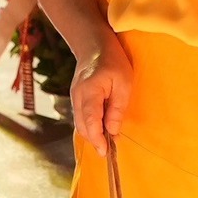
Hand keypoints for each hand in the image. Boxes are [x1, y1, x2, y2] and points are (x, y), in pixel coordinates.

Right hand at [70, 38, 132, 154]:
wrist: (94, 46)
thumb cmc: (113, 62)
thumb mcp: (124, 83)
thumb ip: (117, 108)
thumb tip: (113, 131)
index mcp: (90, 92)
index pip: (90, 121)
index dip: (97, 139)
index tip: (105, 152)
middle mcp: (77, 97)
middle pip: (82, 126)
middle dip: (94, 140)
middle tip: (109, 151)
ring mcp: (74, 97)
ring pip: (80, 123)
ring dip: (92, 134)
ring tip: (106, 143)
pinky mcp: (76, 98)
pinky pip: (80, 117)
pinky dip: (89, 126)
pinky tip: (100, 130)